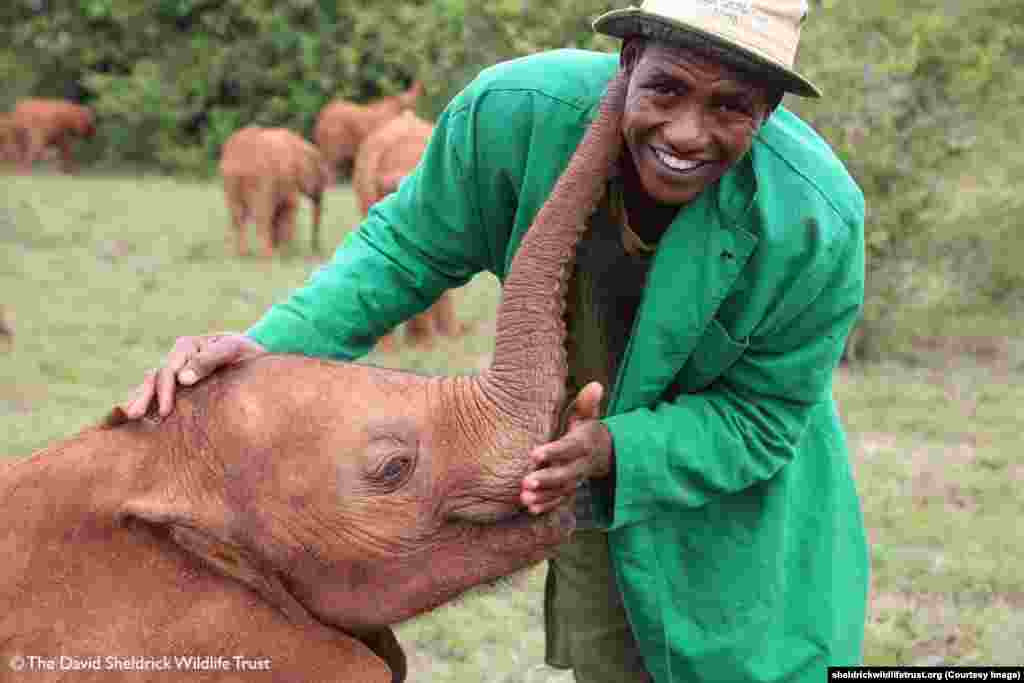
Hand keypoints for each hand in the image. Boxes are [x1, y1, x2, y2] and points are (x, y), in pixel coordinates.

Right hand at [121, 333, 266, 419]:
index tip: (164, 411)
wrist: (256, 358)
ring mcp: (175, 373)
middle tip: (132, 416)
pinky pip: (158, 395)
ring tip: (128, 418)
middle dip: (143, 397)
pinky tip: (135, 419)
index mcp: (186, 347)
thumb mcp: (233, 349)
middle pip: (154, 378)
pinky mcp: (180, 388)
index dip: (164, 391)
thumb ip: (210, 359)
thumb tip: (182, 379)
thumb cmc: (247, 353)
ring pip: (151, 386)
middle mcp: (176, 359)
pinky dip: (146, 404)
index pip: (168, 370)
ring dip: (139, 401)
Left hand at [521, 382, 613, 514]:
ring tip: (524, 499)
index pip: (568, 448)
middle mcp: (580, 464)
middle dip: (546, 479)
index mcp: (582, 444)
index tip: (534, 453)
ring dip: (544, 496)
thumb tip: (596, 385)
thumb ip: (588, 403)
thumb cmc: (585, 429)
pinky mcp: (569, 490)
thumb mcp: (588, 415)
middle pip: (565, 474)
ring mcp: (575, 480)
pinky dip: (547, 506)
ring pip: (561, 490)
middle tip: (526, 482)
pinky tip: (531, 509)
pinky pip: (560, 501)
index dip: (553, 452)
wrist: (602, 453)